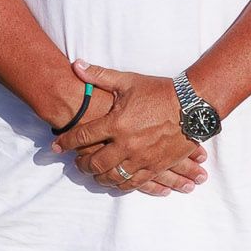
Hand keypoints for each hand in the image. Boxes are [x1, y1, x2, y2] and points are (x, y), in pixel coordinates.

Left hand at [55, 64, 204, 195]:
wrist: (193, 106)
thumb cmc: (159, 91)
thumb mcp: (128, 81)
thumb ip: (99, 76)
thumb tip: (75, 65)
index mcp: (116, 123)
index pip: (82, 136)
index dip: (65, 143)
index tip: (56, 147)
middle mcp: (126, 144)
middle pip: (95, 163)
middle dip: (82, 164)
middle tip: (77, 162)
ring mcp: (141, 158)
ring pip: (112, 177)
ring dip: (99, 177)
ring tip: (94, 173)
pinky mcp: (155, 166)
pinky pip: (133, 183)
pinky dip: (121, 184)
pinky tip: (115, 181)